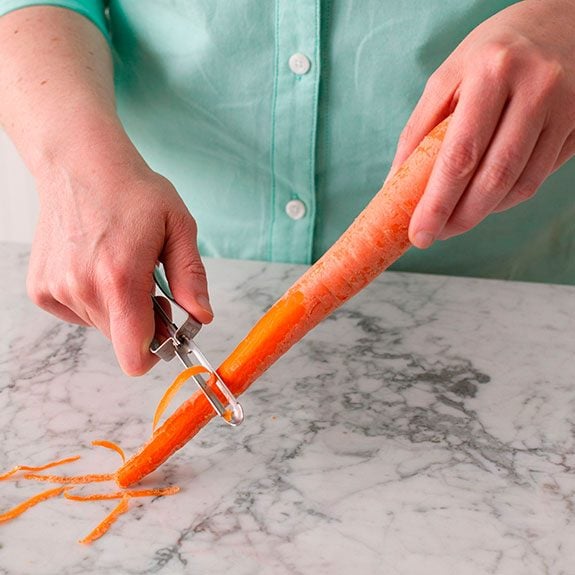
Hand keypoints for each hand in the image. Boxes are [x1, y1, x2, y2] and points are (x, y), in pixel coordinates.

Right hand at [27, 161, 212, 375]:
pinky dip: (93, 298)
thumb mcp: (178, 226)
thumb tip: (201, 317)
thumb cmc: (132, 190)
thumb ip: (191, 277)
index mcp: (120, 277)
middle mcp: (82, 288)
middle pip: (121, 340)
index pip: (134, 354)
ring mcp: (57, 289)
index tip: (166, 332)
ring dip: (118, 308)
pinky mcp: (41, 288)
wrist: (79, 164)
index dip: (156, 351)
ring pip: (101, 327)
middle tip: (149, 283)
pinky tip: (96, 265)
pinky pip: (79, 313)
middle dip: (141, 321)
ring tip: (121, 265)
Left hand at [391, 0, 574, 248]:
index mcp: (491, 72)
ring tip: (456, 219)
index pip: (460, 155)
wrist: (561, 21)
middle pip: (494, 177)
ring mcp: (565, 107)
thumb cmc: (490, 54)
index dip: (437, 203)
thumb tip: (394, 185)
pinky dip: (508, 197)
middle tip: (435, 235)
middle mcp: (535, 88)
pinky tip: (487, 199)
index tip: (419, 234)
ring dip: (484, 212)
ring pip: (521, 184)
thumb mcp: (446, 78)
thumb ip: (419, 130)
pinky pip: (540, 177)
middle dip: (460, 218)